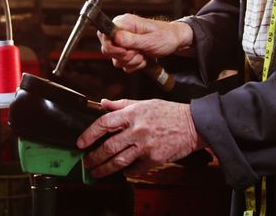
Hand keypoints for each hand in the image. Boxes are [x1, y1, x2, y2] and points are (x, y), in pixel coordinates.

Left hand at [76, 99, 204, 177]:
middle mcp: (137, 129)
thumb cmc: (170, 112)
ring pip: (119, 161)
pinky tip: (122, 172)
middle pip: (108, 146)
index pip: (104, 123)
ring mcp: (145, 145)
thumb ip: (122, 104)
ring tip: (96, 172)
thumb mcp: (145, 103)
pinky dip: (126, 172)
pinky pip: (135, 168)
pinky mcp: (154, 158)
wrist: (194, 124)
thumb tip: (103, 103)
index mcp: (133, 113)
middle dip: (94, 157)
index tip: (81, 142)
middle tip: (86, 162)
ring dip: (104, 168)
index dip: (89, 134)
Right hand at [99, 14, 191, 72]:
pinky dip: (135, 65)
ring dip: (131, 61)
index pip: (104, 35)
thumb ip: (131, 39)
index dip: (112, 46)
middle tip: (137, 53)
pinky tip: (144, 58)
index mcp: (124, 23)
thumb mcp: (150, 39)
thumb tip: (115, 37)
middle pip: (107, 49)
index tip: (125, 51)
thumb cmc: (165, 36)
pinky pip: (124, 64)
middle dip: (124, 56)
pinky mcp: (128, 52)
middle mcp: (121, 32)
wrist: (174, 41)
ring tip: (143, 55)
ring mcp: (124, 42)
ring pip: (116, 59)